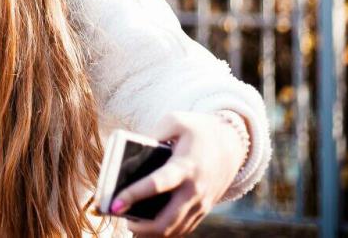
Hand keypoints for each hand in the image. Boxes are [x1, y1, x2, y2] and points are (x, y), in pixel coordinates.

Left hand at [110, 111, 245, 236]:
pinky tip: (147, 226)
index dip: (134, 195)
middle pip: (165, 220)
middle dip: (139, 226)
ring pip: (173, 230)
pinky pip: (183, 229)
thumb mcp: (175, 121)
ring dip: (150, 232)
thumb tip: (130, 153)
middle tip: (118, 215)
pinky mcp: (204, 210)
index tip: (115, 204)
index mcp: (185, 166)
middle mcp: (194, 190)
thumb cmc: (198, 130)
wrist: (232, 143)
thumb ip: (152, 134)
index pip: (157, 184)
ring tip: (129, 222)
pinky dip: (164, 231)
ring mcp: (201, 203)